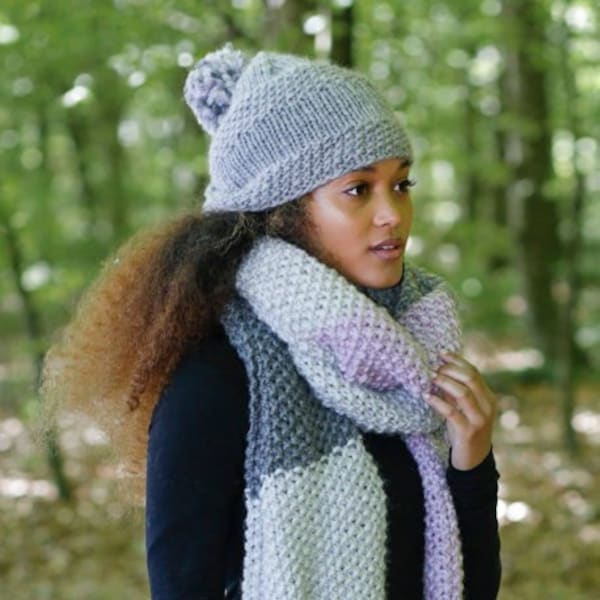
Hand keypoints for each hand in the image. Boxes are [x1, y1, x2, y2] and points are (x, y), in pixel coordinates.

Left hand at [425, 351, 496, 469]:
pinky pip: (452, 413)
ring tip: (429, 378)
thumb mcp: (463, 408)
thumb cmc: (465, 430)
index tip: (441, 353)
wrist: (473, 462)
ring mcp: (479, 420)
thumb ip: (455, 391)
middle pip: (470, 379)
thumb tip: (438, 370)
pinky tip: (426, 396)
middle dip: (450, 370)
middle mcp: (487, 406)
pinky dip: (438, 402)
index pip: (474, 372)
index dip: (457, 361)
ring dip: (444, 382)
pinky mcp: (468, 433)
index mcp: (488, 397)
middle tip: (432, 368)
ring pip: (463, 393)